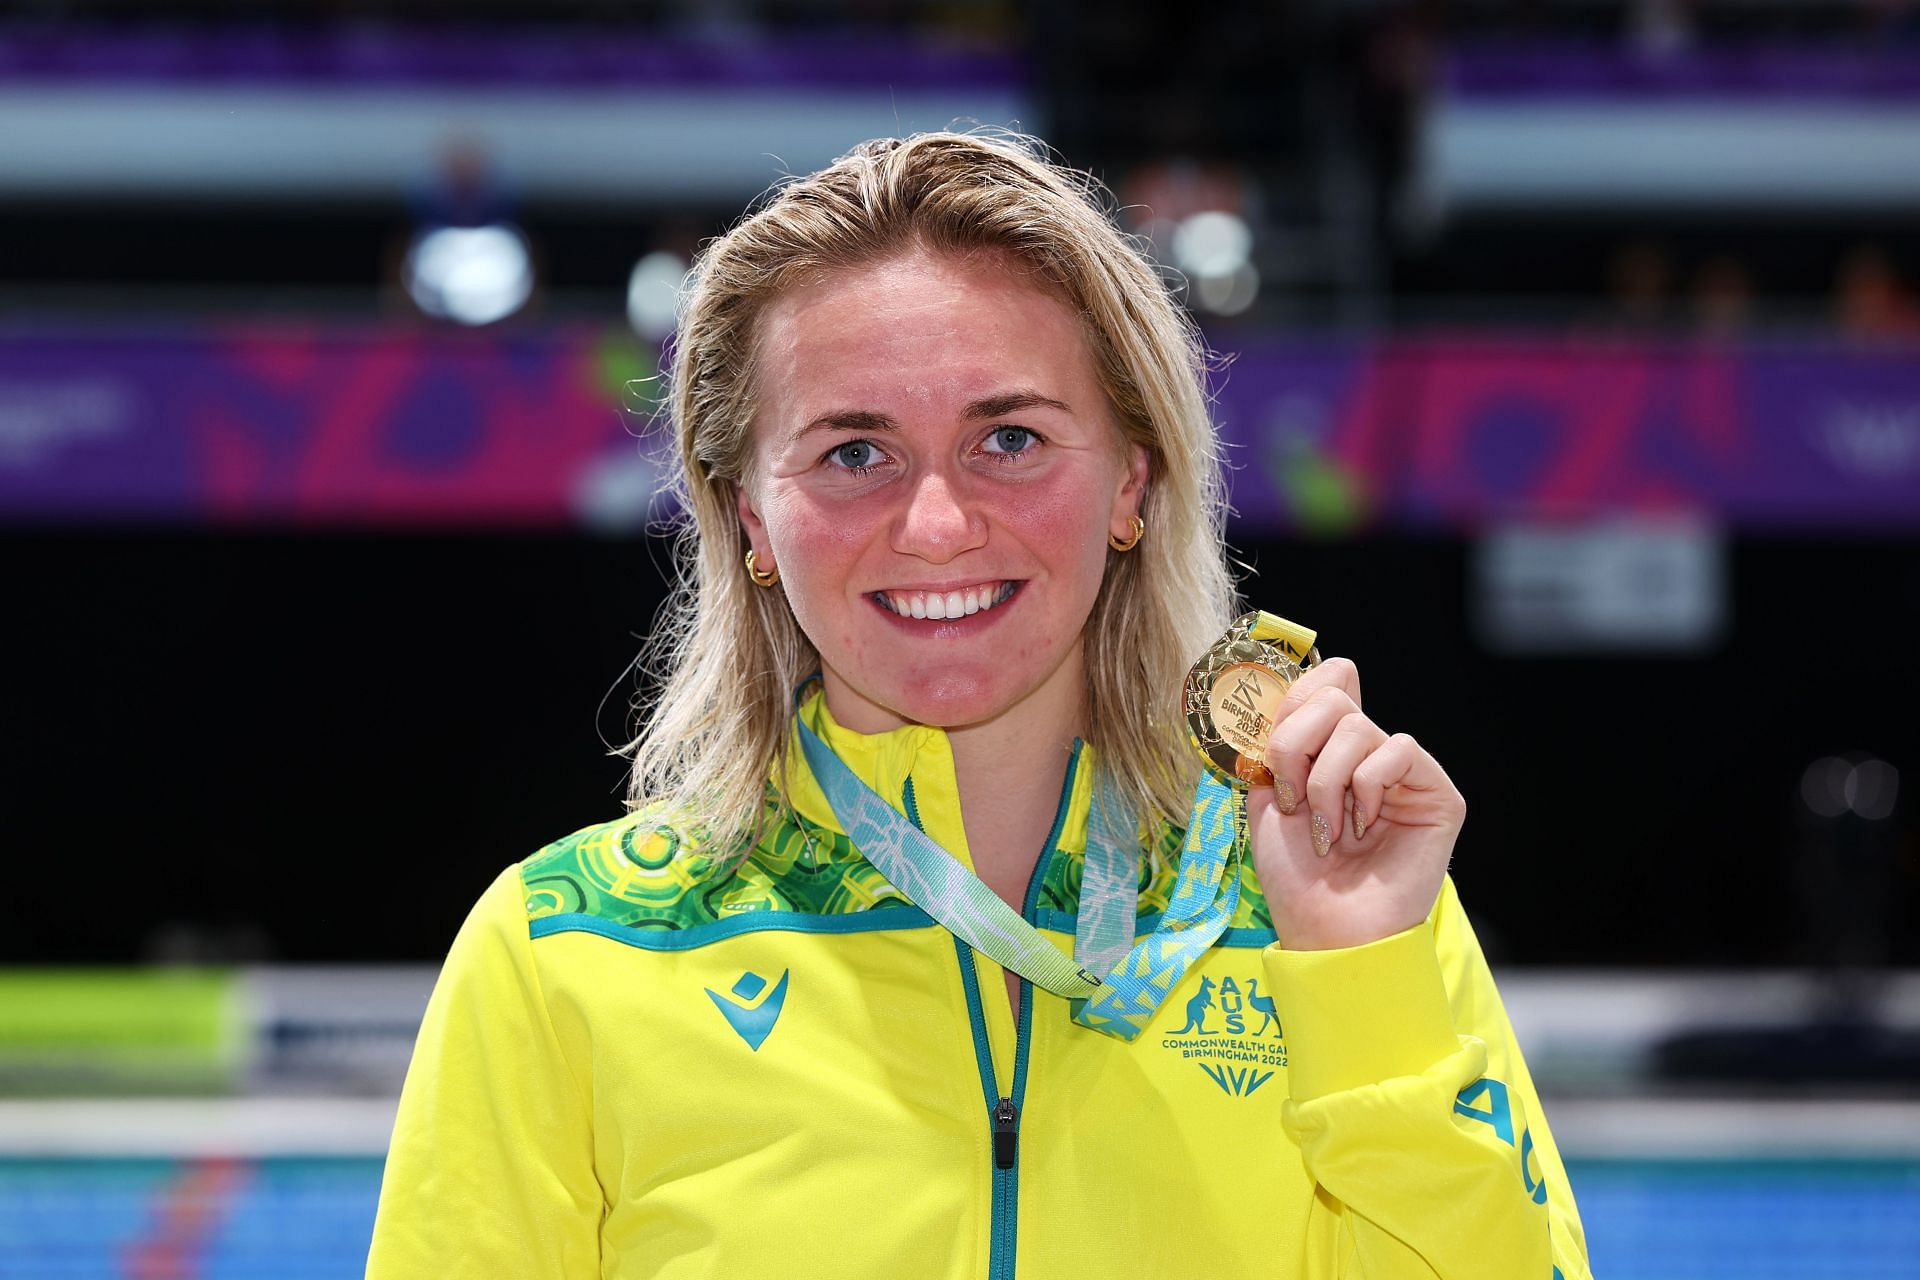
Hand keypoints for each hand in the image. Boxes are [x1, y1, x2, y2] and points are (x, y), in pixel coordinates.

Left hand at [1244, 657, 1463, 950]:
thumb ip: (1276, 739)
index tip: (1269, 752)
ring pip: (1357, 725)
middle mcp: (1368, 756)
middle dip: (1295, 746)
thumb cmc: (1296, 875)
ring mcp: (1404, 775)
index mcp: (1329, 751)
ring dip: (1325, 781)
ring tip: (1325, 829)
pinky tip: (1361, 827)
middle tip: (1292, 798)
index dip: (1292, 701)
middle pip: (1332, 696)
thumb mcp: (1267, 796)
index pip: (1324, 682)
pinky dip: (1365, 787)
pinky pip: (1398, 750)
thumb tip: (1286, 684)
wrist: (1325, 930)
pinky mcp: (1437, 795)